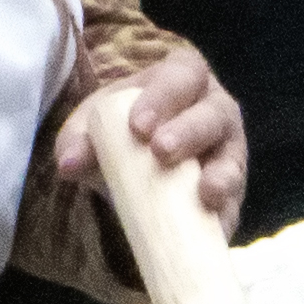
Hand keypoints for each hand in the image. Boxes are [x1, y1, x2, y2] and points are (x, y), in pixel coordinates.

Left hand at [54, 45, 249, 233]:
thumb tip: (68, 165)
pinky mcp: (233, 193)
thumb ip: (78, 140)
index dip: (164, 97)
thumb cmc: (121, 132)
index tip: (137, 126)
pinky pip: (235, 204)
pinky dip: (225, 216)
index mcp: (182, 79)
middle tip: (160, 152)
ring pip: (233, 158)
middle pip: (213, 115)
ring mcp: (230, 151)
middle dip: (189, 132)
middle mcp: (215, 110)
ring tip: (206, 193)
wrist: (136, 167)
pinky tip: (216, 228)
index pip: (180, 76)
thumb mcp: (94, 126)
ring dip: (221, 174)